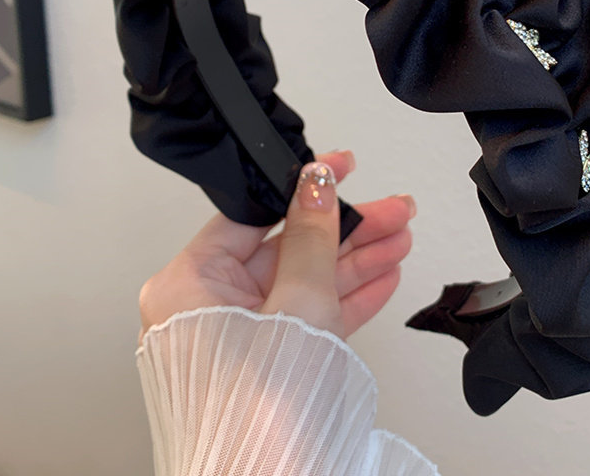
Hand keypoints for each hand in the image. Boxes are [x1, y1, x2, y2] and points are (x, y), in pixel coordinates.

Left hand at [138, 150, 414, 341]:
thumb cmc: (260, 421)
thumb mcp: (296, 305)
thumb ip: (311, 237)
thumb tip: (317, 182)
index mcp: (190, 285)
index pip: (254, 215)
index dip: (303, 187)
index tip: (340, 167)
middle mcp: (209, 309)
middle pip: (289, 246)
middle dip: (347, 227)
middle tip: (390, 207)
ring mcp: (243, 338)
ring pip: (307, 281)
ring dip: (357, 259)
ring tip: (399, 236)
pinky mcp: (272, 364)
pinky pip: (313, 316)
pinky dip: (348, 296)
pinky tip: (383, 275)